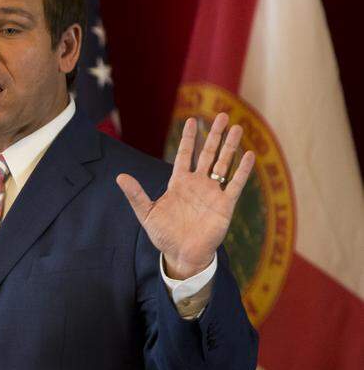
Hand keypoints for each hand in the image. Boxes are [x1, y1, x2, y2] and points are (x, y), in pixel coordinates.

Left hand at [116, 113, 254, 278]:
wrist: (182, 255)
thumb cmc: (164, 235)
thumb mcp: (146, 213)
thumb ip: (136, 195)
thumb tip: (120, 177)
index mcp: (178, 183)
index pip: (184, 155)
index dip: (188, 138)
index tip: (192, 121)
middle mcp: (197, 184)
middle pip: (207, 154)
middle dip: (213, 135)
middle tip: (221, 115)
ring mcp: (212, 193)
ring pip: (223, 164)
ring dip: (230, 146)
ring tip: (236, 127)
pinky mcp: (225, 205)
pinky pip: (235, 184)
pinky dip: (242, 170)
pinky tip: (249, 155)